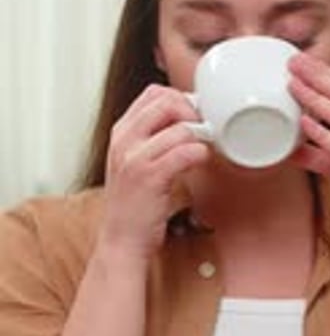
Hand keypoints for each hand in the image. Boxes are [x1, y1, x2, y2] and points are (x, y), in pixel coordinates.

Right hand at [99, 84, 208, 261]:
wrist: (121, 241)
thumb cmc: (132, 206)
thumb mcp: (132, 163)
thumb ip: (151, 140)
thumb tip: (185, 121)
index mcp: (121, 133)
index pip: (152, 93)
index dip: (178, 98)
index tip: (192, 115)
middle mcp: (124, 141)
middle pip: (165, 101)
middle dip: (192, 112)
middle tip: (202, 129)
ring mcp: (135, 158)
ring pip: (179, 128)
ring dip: (200, 137)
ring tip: (203, 150)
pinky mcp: (151, 177)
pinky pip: (185, 152)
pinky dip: (200, 154)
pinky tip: (201, 162)